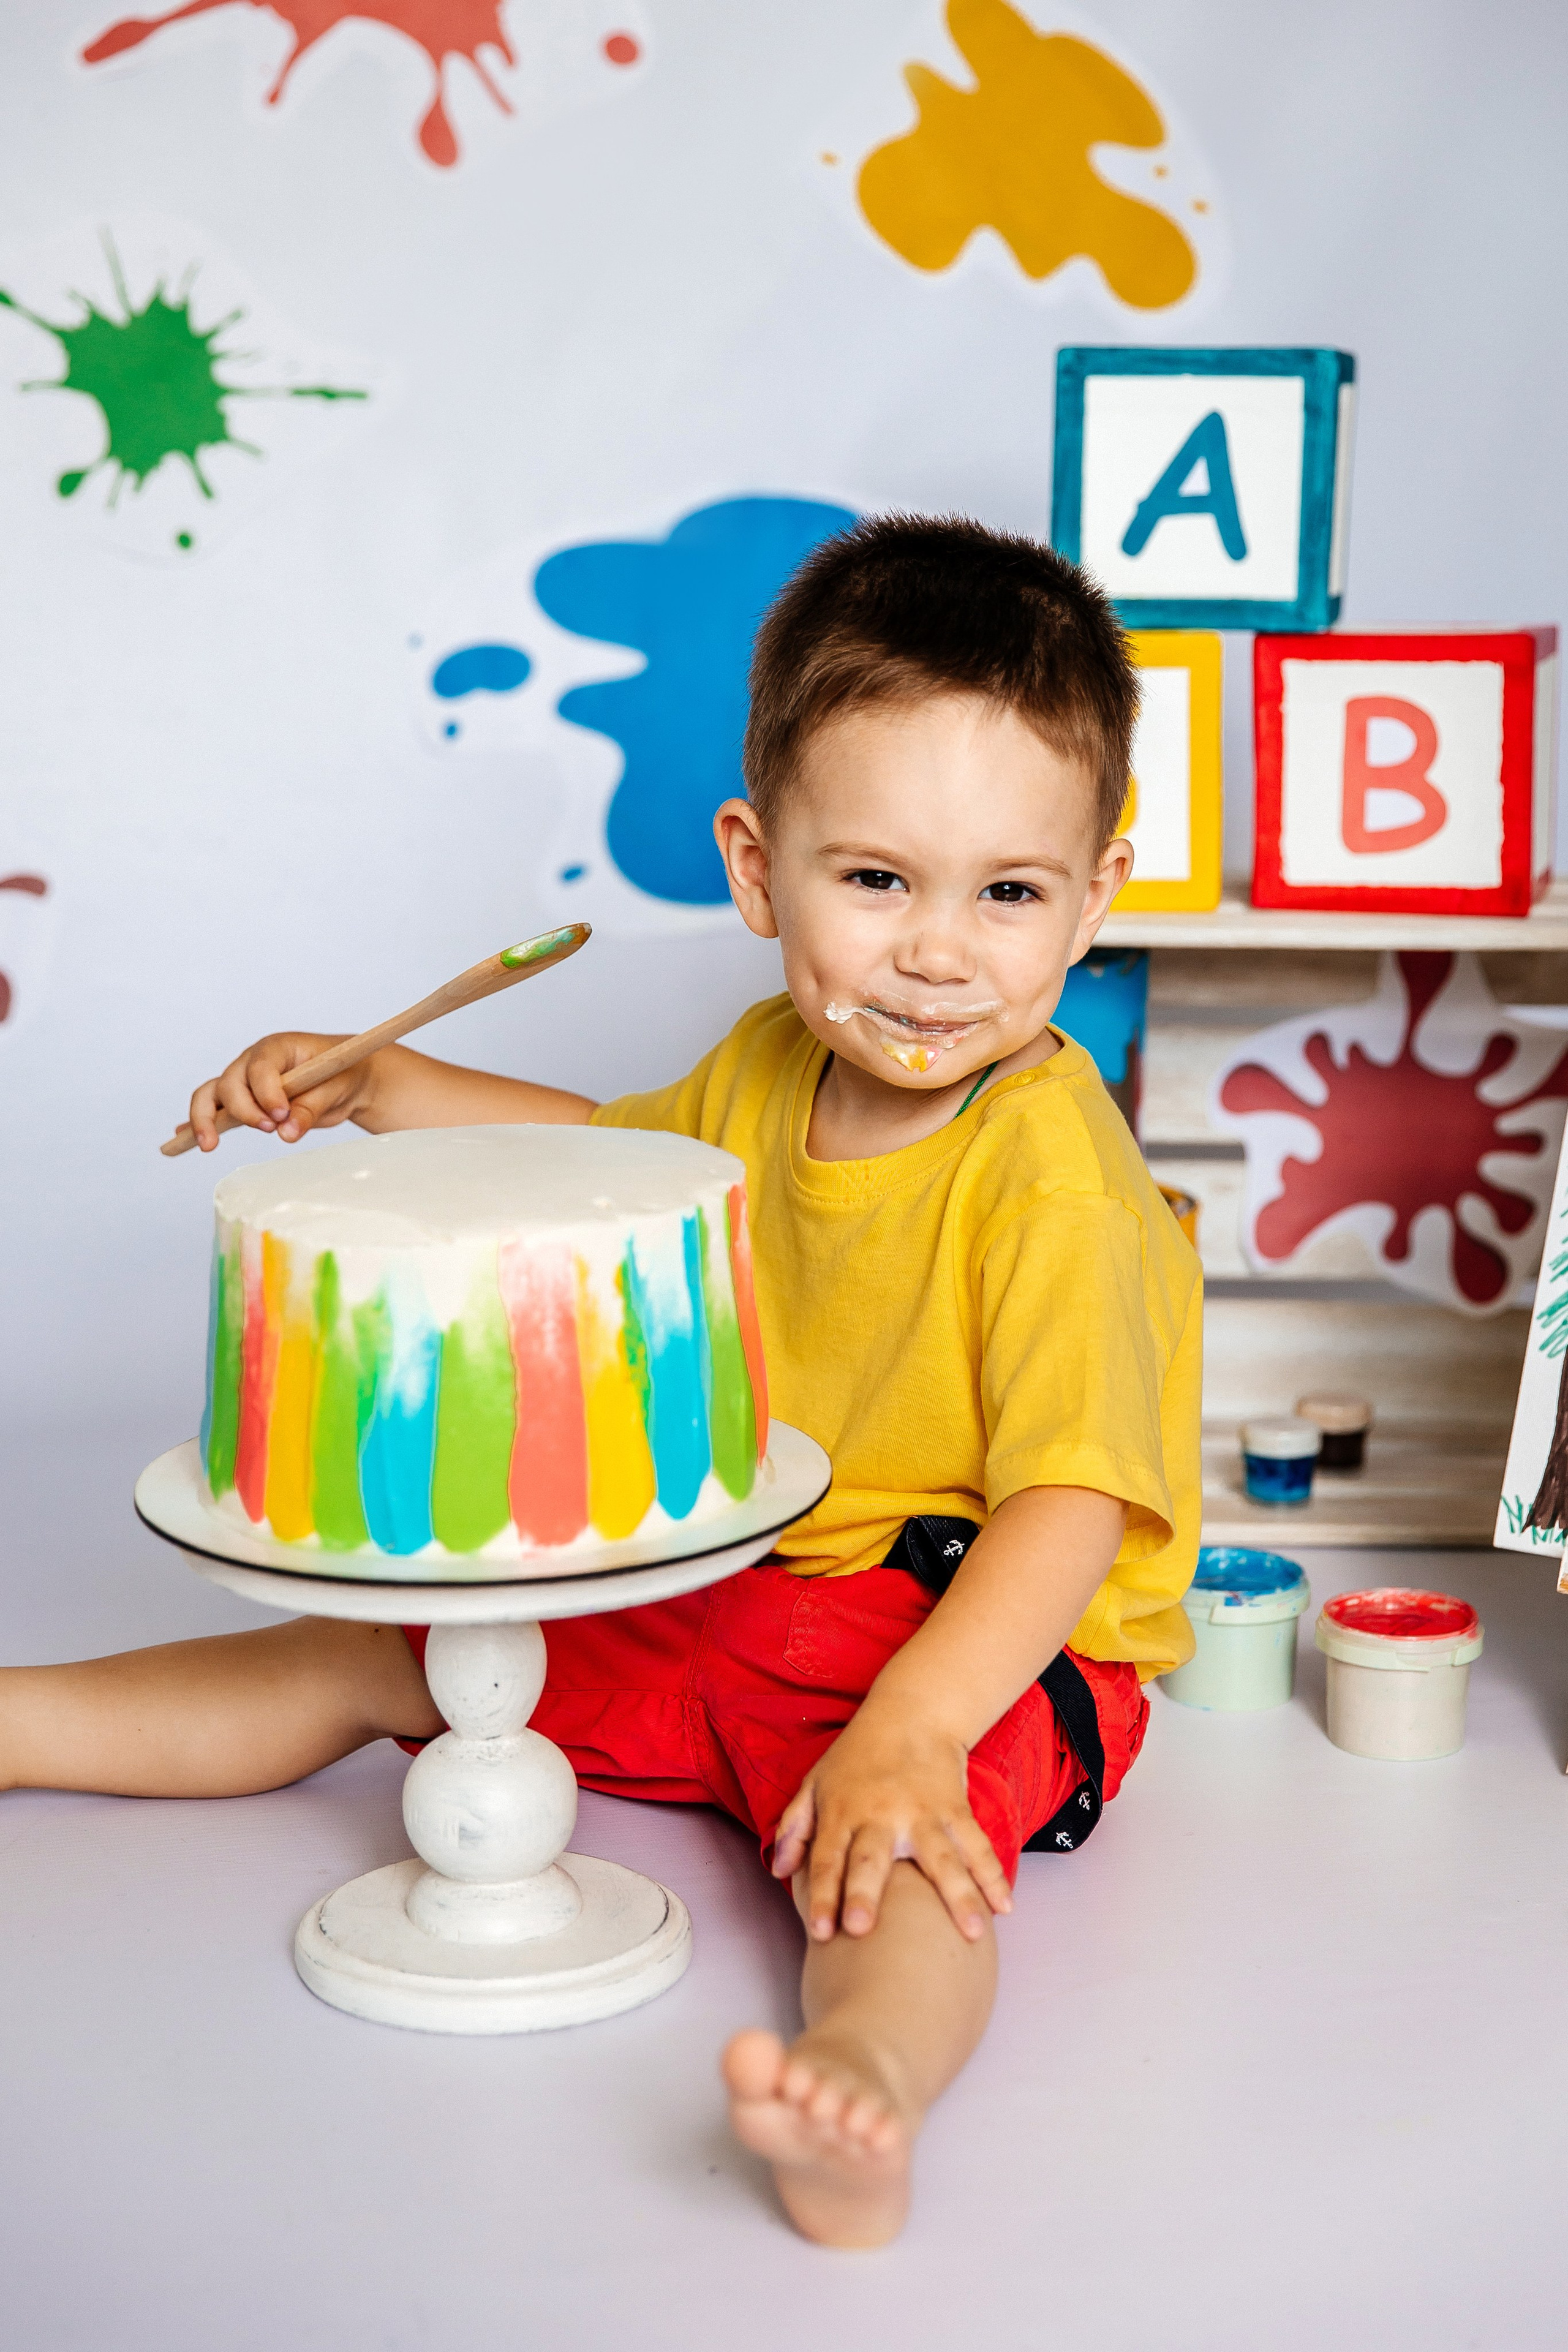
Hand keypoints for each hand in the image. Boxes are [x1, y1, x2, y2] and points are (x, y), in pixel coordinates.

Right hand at [186, 1031, 366, 1151]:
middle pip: (230, 1083)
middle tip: (270, 1128)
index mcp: (278, 1048)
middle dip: (243, 1109)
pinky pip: (215, 1109)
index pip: (259, 1067)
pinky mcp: (244, 1102)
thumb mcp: (336, 1089)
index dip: (266, 1092)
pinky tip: (182, 1139)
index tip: (281, 1114)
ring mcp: (244, 1082)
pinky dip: (199, 1123)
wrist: (349, 1078)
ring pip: (212, 1096)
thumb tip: (287, 1133)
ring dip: (206, 1119)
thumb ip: (311, 1108)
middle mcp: (253, 1062)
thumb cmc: (343, 1073)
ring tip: (208, 1144)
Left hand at [771, 1695, 1012, 1944]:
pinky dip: (993, 1875)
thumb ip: (796, 1827)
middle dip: (864, 1893)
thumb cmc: (857, 1756)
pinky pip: (977, 1846)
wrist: (911, 1712)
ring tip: (970, 1931)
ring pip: (940, 1857)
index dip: (820, 1894)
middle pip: (870, 1858)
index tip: (819, 1932)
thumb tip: (779, 1871)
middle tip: (861, 1930)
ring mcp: (923, 1813)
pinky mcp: (955, 1809)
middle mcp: (881, 1815)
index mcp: (842, 1812)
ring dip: (957, 1895)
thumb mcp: (815, 1783)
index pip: (826, 1859)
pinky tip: (1004, 1906)